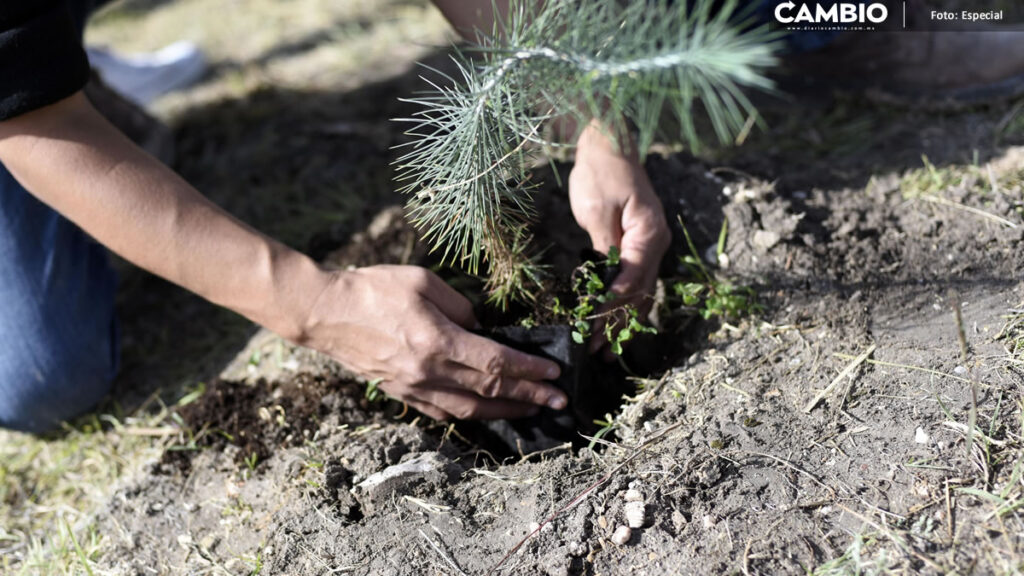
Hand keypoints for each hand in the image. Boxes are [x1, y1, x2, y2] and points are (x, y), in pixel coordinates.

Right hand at [299, 265, 566, 419]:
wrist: (324, 313)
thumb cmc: (372, 288)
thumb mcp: (422, 281)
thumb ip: (459, 306)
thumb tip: (482, 328)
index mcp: (436, 340)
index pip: (495, 363)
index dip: (528, 371)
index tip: (553, 373)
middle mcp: (428, 371)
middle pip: (489, 390)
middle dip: (529, 396)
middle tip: (559, 401)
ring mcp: (413, 388)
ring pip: (469, 409)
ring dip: (505, 411)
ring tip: (532, 410)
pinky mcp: (401, 394)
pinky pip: (443, 412)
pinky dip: (472, 414)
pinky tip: (488, 412)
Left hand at [568, 122, 669, 354]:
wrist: (609, 142)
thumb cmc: (600, 170)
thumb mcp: (597, 209)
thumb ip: (603, 248)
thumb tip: (604, 285)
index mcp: (649, 235)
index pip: (630, 280)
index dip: (611, 308)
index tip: (591, 329)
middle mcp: (656, 243)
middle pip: (638, 292)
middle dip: (616, 323)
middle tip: (594, 351)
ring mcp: (650, 245)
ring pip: (639, 291)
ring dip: (621, 320)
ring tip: (606, 350)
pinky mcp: (639, 244)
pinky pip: (634, 280)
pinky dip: (623, 303)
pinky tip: (614, 323)